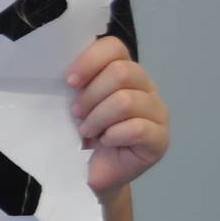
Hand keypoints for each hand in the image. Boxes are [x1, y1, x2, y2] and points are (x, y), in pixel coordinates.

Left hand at [68, 37, 168, 197]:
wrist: (93, 173)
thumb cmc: (83, 134)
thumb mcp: (75, 103)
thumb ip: (76, 83)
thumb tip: (59, 69)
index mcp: (125, 71)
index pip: (114, 47)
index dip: (90, 60)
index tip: (69, 81)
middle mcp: (147, 88)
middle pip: (122, 72)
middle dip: (91, 95)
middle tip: (76, 114)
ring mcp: (158, 113)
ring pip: (126, 101)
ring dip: (98, 117)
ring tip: (87, 131)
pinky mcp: (161, 139)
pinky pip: (137, 128)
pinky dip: (114, 135)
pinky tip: (106, 142)